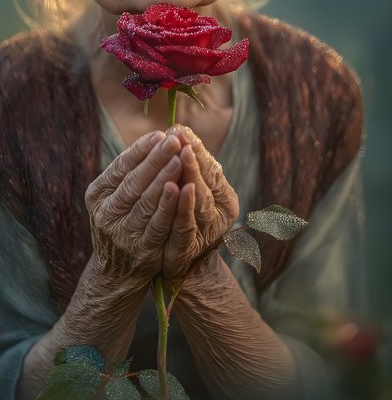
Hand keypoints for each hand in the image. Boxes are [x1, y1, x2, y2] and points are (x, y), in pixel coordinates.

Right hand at [85, 131, 182, 281]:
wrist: (117, 272)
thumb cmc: (122, 223)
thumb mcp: (114, 198)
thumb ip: (129, 174)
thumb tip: (157, 138)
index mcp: (97, 195)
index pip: (120, 167)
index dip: (141, 150)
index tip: (160, 134)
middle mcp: (105, 214)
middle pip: (133, 182)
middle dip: (155, 159)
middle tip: (174, 141)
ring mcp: (122, 234)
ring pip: (145, 201)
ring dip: (164, 178)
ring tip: (179, 158)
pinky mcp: (142, 250)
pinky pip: (158, 224)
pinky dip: (169, 206)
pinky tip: (180, 189)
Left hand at [161, 126, 238, 280]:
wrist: (183, 271)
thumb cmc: (187, 222)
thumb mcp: (195, 194)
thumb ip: (191, 169)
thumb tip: (177, 131)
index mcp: (225, 198)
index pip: (212, 167)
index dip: (197, 147)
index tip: (181, 128)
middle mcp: (221, 214)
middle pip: (209, 180)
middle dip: (194, 156)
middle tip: (180, 135)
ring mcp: (206, 232)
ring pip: (200, 200)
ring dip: (191, 175)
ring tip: (182, 152)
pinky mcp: (187, 249)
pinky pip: (186, 225)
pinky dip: (182, 206)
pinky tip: (176, 188)